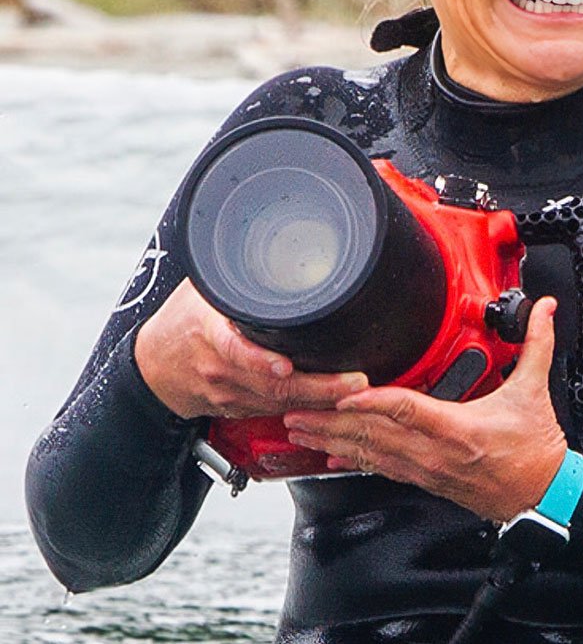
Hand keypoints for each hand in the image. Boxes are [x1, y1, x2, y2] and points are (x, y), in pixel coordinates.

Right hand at [133, 278, 367, 419]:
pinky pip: (276, 412)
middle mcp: (221, 370)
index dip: (260, 361)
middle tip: (354, 381)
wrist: (153, 368)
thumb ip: (235, 275)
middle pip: (272, 386)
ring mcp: (231, 394)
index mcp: (210, 334)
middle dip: (318, 388)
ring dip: (320, 402)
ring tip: (355, 391)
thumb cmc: (182, 321)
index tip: (285, 365)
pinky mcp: (239, 409)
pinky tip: (333, 403)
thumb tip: (275, 246)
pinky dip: (305, 410)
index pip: (235, 351)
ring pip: (280, 404)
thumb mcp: (203, 289)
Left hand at [282, 297, 566, 522]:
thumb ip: (537, 344)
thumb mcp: (535, 391)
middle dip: (329, 422)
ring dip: (331, 442)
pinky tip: (330, 458)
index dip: (372, 400)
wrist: (541, 496)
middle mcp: (434, 452)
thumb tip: (544, 308)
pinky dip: (352, 461)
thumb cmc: (535, 449)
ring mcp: (425, 470)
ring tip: (299, 431)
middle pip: (372, 434)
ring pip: (369, 455)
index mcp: (457, 428)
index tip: (343, 391)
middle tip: (295, 408)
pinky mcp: (425, 480)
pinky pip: (381, 470)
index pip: (406, 409)